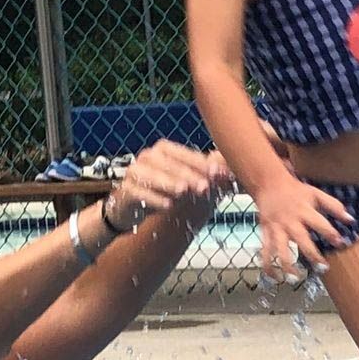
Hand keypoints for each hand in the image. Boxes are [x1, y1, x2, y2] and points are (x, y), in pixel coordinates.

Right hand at [107, 141, 225, 228]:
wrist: (129, 209)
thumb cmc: (162, 192)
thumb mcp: (185, 183)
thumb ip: (207, 177)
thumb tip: (233, 175)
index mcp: (163, 150)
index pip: (183, 154)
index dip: (201, 163)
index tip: (218, 173)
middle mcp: (147, 158)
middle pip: (169, 164)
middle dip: (188, 175)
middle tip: (205, 187)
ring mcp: (134, 173)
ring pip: (152, 176)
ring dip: (170, 183)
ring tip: (184, 192)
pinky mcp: (125, 191)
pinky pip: (139, 193)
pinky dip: (153, 199)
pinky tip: (167, 206)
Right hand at [253, 174, 351, 281]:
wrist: (269, 184)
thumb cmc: (296, 191)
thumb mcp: (316, 194)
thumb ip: (333, 206)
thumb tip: (350, 219)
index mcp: (304, 211)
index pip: (320, 223)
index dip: (330, 233)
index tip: (340, 243)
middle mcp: (290, 221)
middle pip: (301, 239)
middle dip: (312, 254)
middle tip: (323, 268)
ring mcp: (276, 229)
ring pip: (280, 249)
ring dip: (286, 265)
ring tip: (294, 279)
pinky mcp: (266, 233)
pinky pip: (265, 252)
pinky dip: (267, 265)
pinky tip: (274, 278)